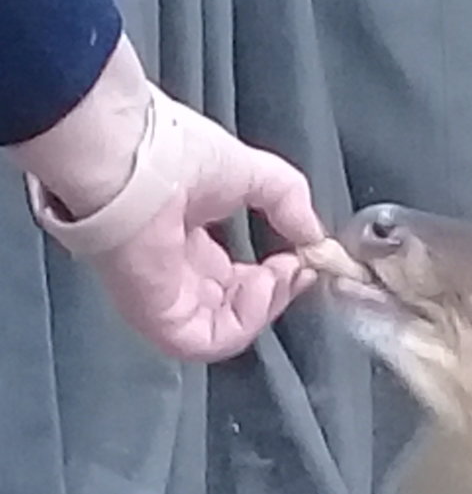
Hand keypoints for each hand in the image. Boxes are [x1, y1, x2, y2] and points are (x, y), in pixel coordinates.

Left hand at [10, 37, 326, 360]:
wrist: (133, 158)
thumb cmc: (172, 152)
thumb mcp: (253, 172)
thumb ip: (289, 203)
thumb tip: (315, 236)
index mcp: (184, 240)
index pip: (234, 279)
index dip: (274, 276)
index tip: (301, 256)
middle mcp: (173, 272)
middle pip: (234, 308)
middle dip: (276, 292)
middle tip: (295, 267)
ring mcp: (164, 297)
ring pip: (226, 330)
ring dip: (265, 308)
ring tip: (278, 275)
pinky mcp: (159, 315)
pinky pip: (211, 341)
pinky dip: (247, 321)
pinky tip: (261, 284)